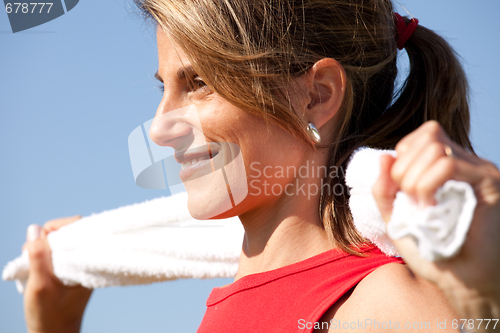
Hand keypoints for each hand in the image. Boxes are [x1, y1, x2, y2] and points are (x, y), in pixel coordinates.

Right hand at [23, 216, 91, 332]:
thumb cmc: (49, 313)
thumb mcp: (40, 284)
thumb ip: (38, 256)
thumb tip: (35, 228)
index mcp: (87, 260)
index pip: (79, 226)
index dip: (58, 227)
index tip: (40, 239)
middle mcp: (86, 259)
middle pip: (67, 232)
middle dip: (45, 237)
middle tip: (29, 253)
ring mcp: (78, 264)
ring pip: (60, 242)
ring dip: (42, 247)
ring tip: (28, 263)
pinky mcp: (70, 270)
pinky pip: (57, 253)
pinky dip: (43, 255)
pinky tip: (34, 267)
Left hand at [372, 121, 499, 324]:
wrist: (461, 281)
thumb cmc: (432, 251)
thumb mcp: (396, 218)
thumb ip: (384, 189)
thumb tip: (384, 156)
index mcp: (445, 165)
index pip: (422, 135)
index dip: (403, 156)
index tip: (401, 189)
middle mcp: (465, 162)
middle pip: (427, 136)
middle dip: (404, 169)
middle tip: (409, 200)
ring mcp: (478, 171)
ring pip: (435, 148)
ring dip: (414, 180)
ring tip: (422, 208)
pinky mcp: (488, 183)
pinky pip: (448, 165)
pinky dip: (428, 186)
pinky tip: (430, 209)